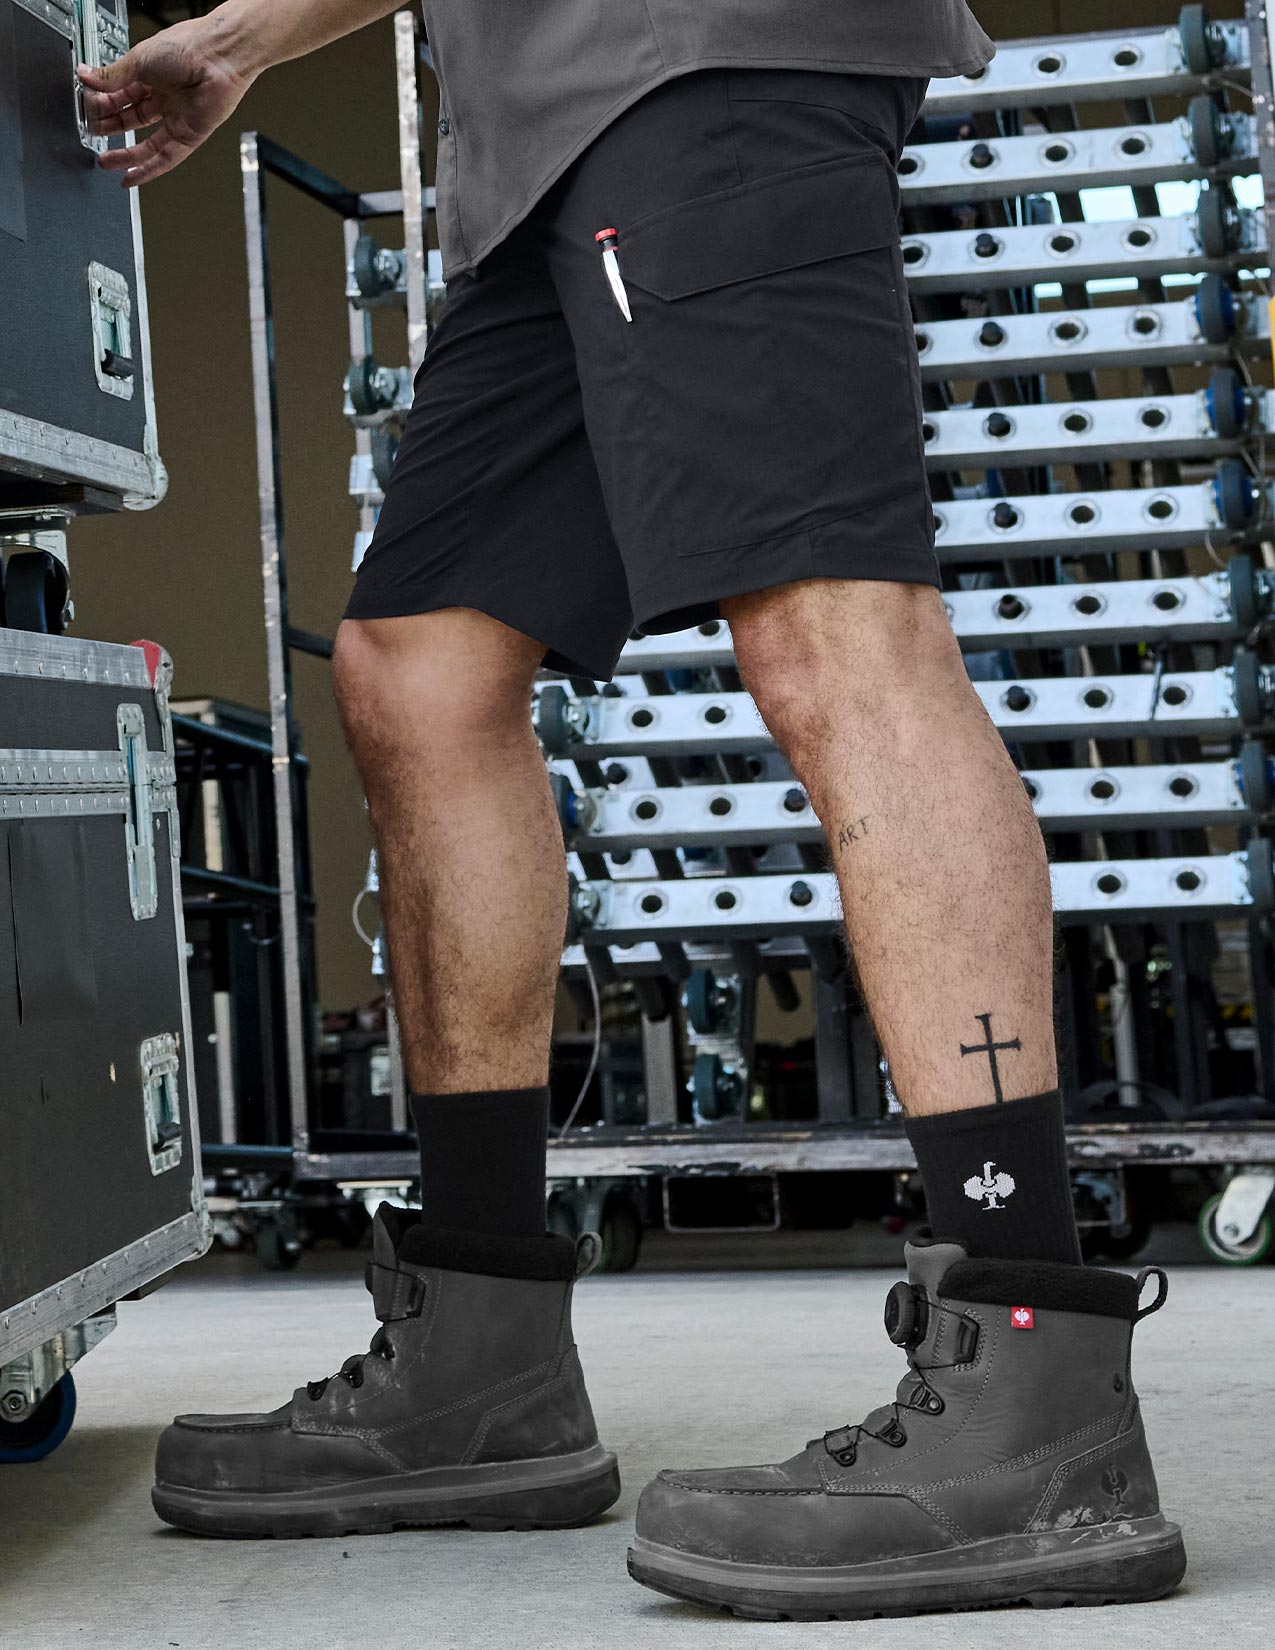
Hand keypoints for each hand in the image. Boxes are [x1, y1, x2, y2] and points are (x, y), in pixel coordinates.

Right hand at [77, 18, 255, 186]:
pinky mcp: (189, 135)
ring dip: (125, 155)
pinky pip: (167, 158)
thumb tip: (86, 77)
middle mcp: (163, 97)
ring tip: (104, 162)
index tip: (86, 111)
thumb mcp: (138, 60)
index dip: (102, 104)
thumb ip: (111, 75)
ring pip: (146, 143)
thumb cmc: (187, 47)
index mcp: (149, 74)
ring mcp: (176, 117)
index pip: (119, 94)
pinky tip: (131, 177)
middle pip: (130, 119)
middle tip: (92, 135)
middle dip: (110, 128)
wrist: (217, 58)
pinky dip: (149, 170)